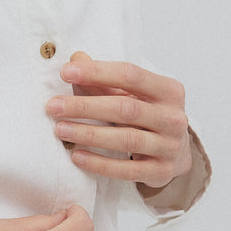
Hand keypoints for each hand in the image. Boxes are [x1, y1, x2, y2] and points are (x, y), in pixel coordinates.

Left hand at [46, 50, 191, 187]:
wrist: (177, 152)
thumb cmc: (148, 116)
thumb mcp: (133, 94)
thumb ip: (105, 79)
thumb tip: (76, 58)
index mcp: (168, 90)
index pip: (130, 75)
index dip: (97, 72)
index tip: (65, 72)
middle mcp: (173, 117)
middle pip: (126, 108)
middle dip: (86, 107)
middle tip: (53, 106)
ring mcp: (170, 146)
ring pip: (126, 139)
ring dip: (89, 134)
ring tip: (61, 129)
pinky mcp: (161, 171)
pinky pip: (127, 170)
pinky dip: (100, 163)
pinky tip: (77, 156)